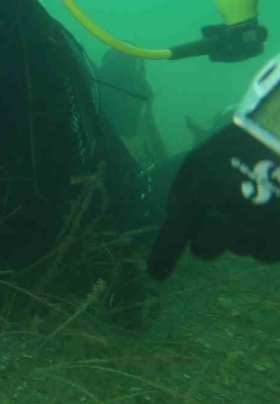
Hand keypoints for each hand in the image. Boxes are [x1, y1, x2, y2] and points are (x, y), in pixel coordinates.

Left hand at [148, 125, 279, 279]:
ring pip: (238, 251)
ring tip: (255, 207)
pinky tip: (272, 215)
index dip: (163, 257)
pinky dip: (266, 240)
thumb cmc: (237, 151)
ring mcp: (257, 229)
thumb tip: (177, 231)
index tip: (156, 274)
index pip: (174, 235)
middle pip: (204, 251)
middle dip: (209, 239)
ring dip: (242, 236)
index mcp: (197, 194)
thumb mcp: (198, 165)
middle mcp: (225, 216)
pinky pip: (266, 253)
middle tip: (222, 217)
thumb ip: (182, 197)